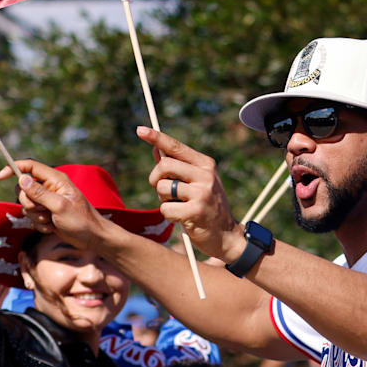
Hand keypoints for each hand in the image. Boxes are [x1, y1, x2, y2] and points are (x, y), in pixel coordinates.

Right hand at [0, 160, 105, 247]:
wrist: (91, 238)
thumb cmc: (81, 220)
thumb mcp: (60, 206)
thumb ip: (40, 193)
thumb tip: (22, 179)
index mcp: (55, 180)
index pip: (30, 166)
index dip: (14, 168)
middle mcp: (50, 188)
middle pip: (23, 189)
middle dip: (29, 203)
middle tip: (44, 211)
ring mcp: (47, 201)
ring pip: (26, 205)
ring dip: (36, 217)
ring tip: (51, 221)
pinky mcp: (46, 214)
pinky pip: (31, 217)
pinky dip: (39, 225)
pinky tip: (52, 228)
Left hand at [139, 127, 242, 260]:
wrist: (226, 235)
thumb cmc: (207, 207)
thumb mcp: (198, 183)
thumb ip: (178, 167)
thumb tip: (156, 150)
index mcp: (206, 165)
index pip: (177, 147)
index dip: (157, 138)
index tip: (140, 130)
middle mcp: (206, 176)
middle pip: (164, 166)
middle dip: (155, 178)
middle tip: (161, 190)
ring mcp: (202, 193)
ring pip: (162, 188)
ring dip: (163, 200)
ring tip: (177, 206)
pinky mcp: (195, 211)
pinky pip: (165, 208)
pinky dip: (168, 215)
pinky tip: (182, 218)